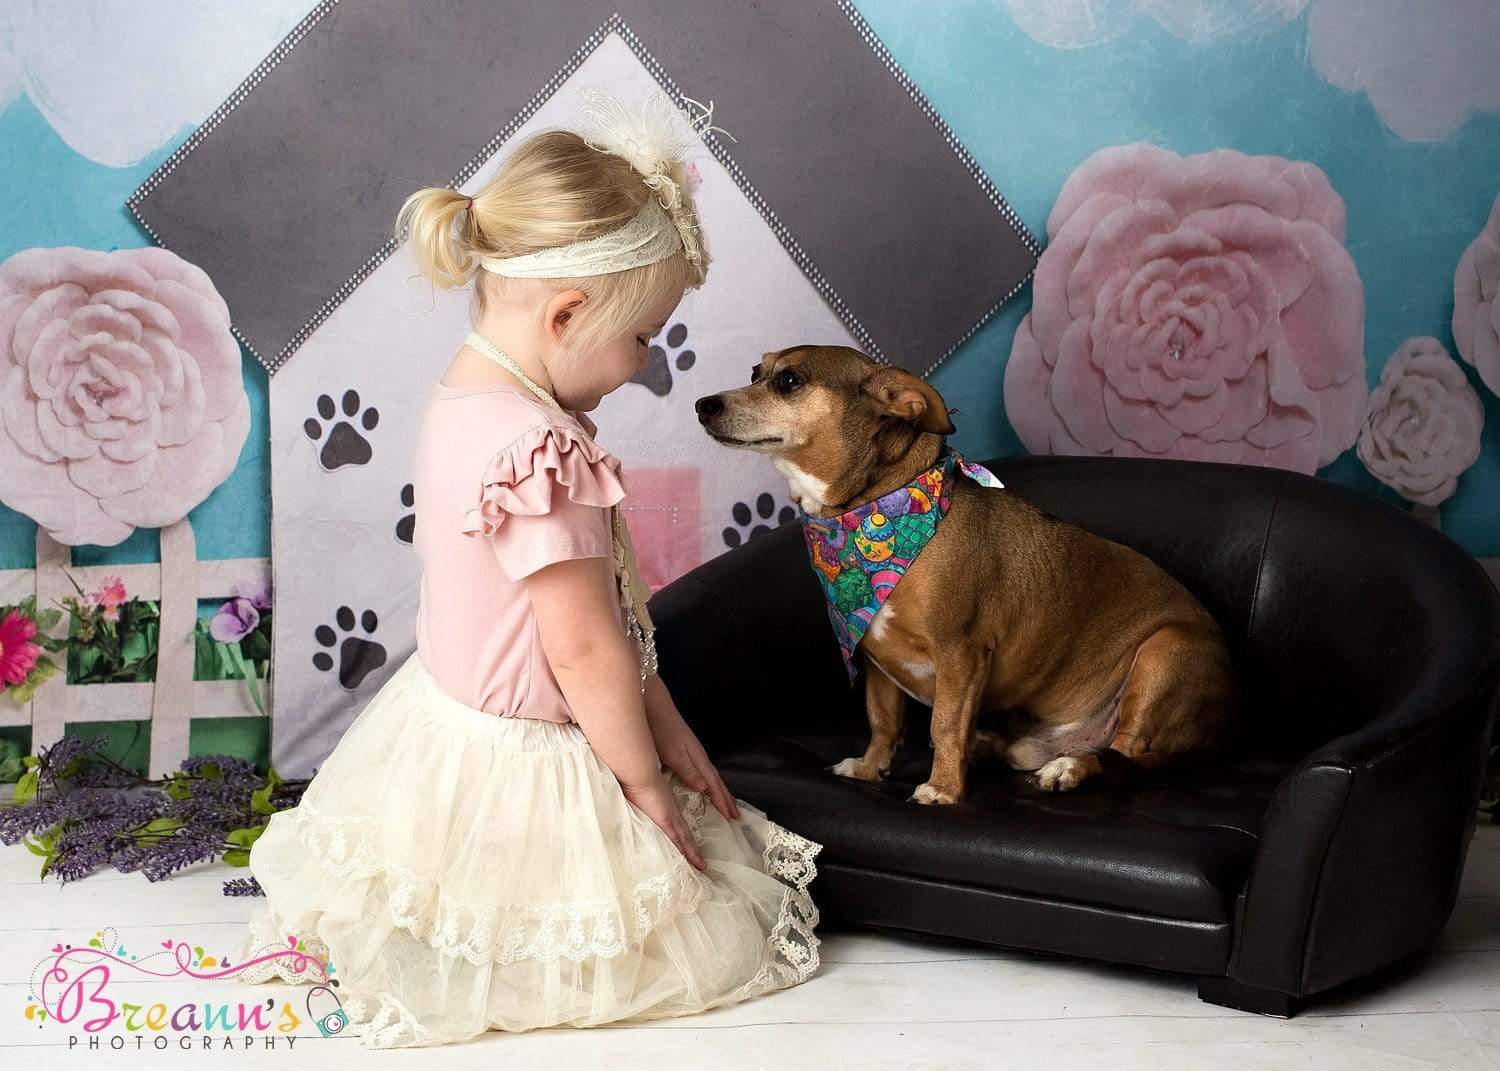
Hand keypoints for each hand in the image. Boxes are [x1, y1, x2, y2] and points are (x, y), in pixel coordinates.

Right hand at [621, 770, 706, 870]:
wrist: (640, 772)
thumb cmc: (638, 778)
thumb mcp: (643, 791)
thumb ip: (644, 800)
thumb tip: (640, 805)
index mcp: (667, 806)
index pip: (678, 825)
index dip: (686, 837)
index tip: (691, 847)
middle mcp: (672, 813)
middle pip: (684, 835)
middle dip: (692, 849)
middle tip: (700, 862)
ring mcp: (670, 818)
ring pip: (685, 841)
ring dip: (693, 854)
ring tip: (701, 866)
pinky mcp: (666, 822)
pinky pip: (678, 841)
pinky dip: (687, 852)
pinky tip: (693, 862)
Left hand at [644, 678, 739, 821]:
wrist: (654, 707)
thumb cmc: (661, 730)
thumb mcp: (673, 755)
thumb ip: (688, 772)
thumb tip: (704, 789)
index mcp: (698, 759)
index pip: (713, 785)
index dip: (722, 801)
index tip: (731, 816)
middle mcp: (698, 756)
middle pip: (716, 781)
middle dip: (726, 798)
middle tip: (735, 814)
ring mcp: (693, 752)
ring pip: (710, 776)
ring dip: (719, 790)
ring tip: (725, 801)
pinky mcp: (685, 749)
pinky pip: (703, 770)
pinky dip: (708, 781)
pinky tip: (703, 783)